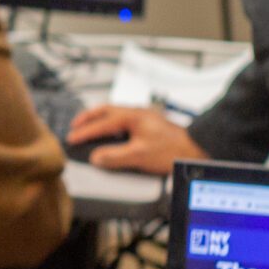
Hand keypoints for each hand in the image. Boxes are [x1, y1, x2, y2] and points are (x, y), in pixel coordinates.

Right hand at [66, 105, 207, 175]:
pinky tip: (114, 135)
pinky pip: (125, 121)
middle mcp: (137, 113)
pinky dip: (113, 125)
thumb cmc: (172, 150)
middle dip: (89, 117)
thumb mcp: (139, 155)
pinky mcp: (151, 125)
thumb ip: (114, 156)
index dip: (84, 132)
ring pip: (116, 114)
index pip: (101, 123)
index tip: (72, 138)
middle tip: (75, 125)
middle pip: (106, 111)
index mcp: (131, 117)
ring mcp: (145, 118)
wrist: (197, 149)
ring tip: (91, 128)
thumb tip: (96, 157)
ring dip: (101, 120)